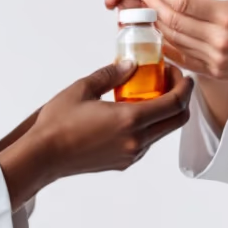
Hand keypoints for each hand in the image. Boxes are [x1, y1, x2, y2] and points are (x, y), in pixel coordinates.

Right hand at [0, 60, 193, 209]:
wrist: (43, 156)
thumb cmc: (58, 123)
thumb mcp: (84, 88)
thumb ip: (112, 74)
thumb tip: (131, 64)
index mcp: (130, 120)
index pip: (175, 104)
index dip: (184, 86)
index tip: (181, 73)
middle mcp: (136, 141)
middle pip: (177, 121)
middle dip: (181, 98)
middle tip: (168, 80)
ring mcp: (131, 154)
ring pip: (163, 132)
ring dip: (164, 111)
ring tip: (147, 92)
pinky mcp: (123, 162)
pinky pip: (147, 142)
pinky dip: (149, 124)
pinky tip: (132, 110)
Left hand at [141, 0, 227, 97]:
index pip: (182, 2)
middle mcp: (220, 40)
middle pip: (173, 21)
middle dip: (154, 4)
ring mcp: (217, 60)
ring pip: (175, 41)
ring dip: (157, 24)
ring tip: (148, 8)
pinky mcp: (217, 73)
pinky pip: (183, 59)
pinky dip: (168, 46)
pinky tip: (161, 33)